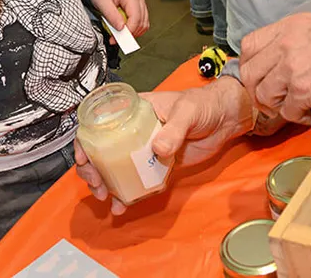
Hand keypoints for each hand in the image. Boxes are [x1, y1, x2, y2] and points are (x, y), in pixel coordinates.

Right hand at [74, 77, 252, 213]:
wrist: (226, 119)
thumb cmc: (204, 104)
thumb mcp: (186, 112)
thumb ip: (173, 129)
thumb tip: (158, 149)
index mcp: (133, 110)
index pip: (100, 122)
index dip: (85, 140)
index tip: (84, 158)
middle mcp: (133, 130)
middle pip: (102, 150)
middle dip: (93, 168)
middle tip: (97, 184)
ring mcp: (144, 149)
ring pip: (116, 168)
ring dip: (106, 183)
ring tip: (106, 197)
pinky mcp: (157, 166)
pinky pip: (137, 181)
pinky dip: (127, 194)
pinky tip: (121, 206)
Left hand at [88, 0, 149, 36]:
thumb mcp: (102, 2)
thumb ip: (112, 15)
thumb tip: (121, 28)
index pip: (136, 18)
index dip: (128, 31)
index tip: (117, 39)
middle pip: (142, 22)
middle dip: (129, 34)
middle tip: (115, 39)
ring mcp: (140, 2)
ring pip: (143, 24)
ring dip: (132, 32)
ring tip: (117, 34)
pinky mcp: (138, 7)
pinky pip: (140, 22)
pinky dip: (133, 28)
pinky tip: (122, 29)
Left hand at [239, 12, 310, 124]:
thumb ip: (298, 41)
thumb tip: (285, 64)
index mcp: (289, 25)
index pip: (248, 45)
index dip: (252, 67)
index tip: (264, 78)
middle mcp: (286, 43)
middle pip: (249, 75)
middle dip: (263, 92)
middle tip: (283, 99)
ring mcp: (293, 66)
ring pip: (265, 97)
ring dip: (284, 106)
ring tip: (307, 104)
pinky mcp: (306, 90)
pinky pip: (289, 113)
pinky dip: (304, 118)